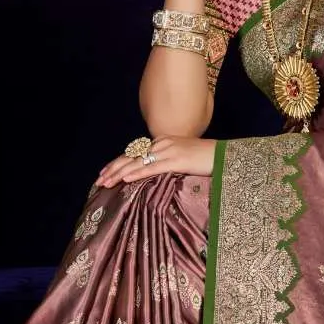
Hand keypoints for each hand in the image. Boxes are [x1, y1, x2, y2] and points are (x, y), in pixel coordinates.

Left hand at [93, 136, 217, 187]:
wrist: (224, 155)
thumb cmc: (206, 159)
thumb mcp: (182, 158)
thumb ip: (167, 162)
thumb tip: (153, 174)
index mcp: (163, 142)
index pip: (135, 152)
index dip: (118, 162)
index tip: (105, 172)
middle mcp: (162, 143)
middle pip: (132, 156)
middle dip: (114, 168)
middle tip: (99, 180)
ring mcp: (169, 151)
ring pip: (138, 162)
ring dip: (120, 173)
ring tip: (107, 182)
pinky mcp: (177, 160)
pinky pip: (153, 167)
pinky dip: (137, 173)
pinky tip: (126, 180)